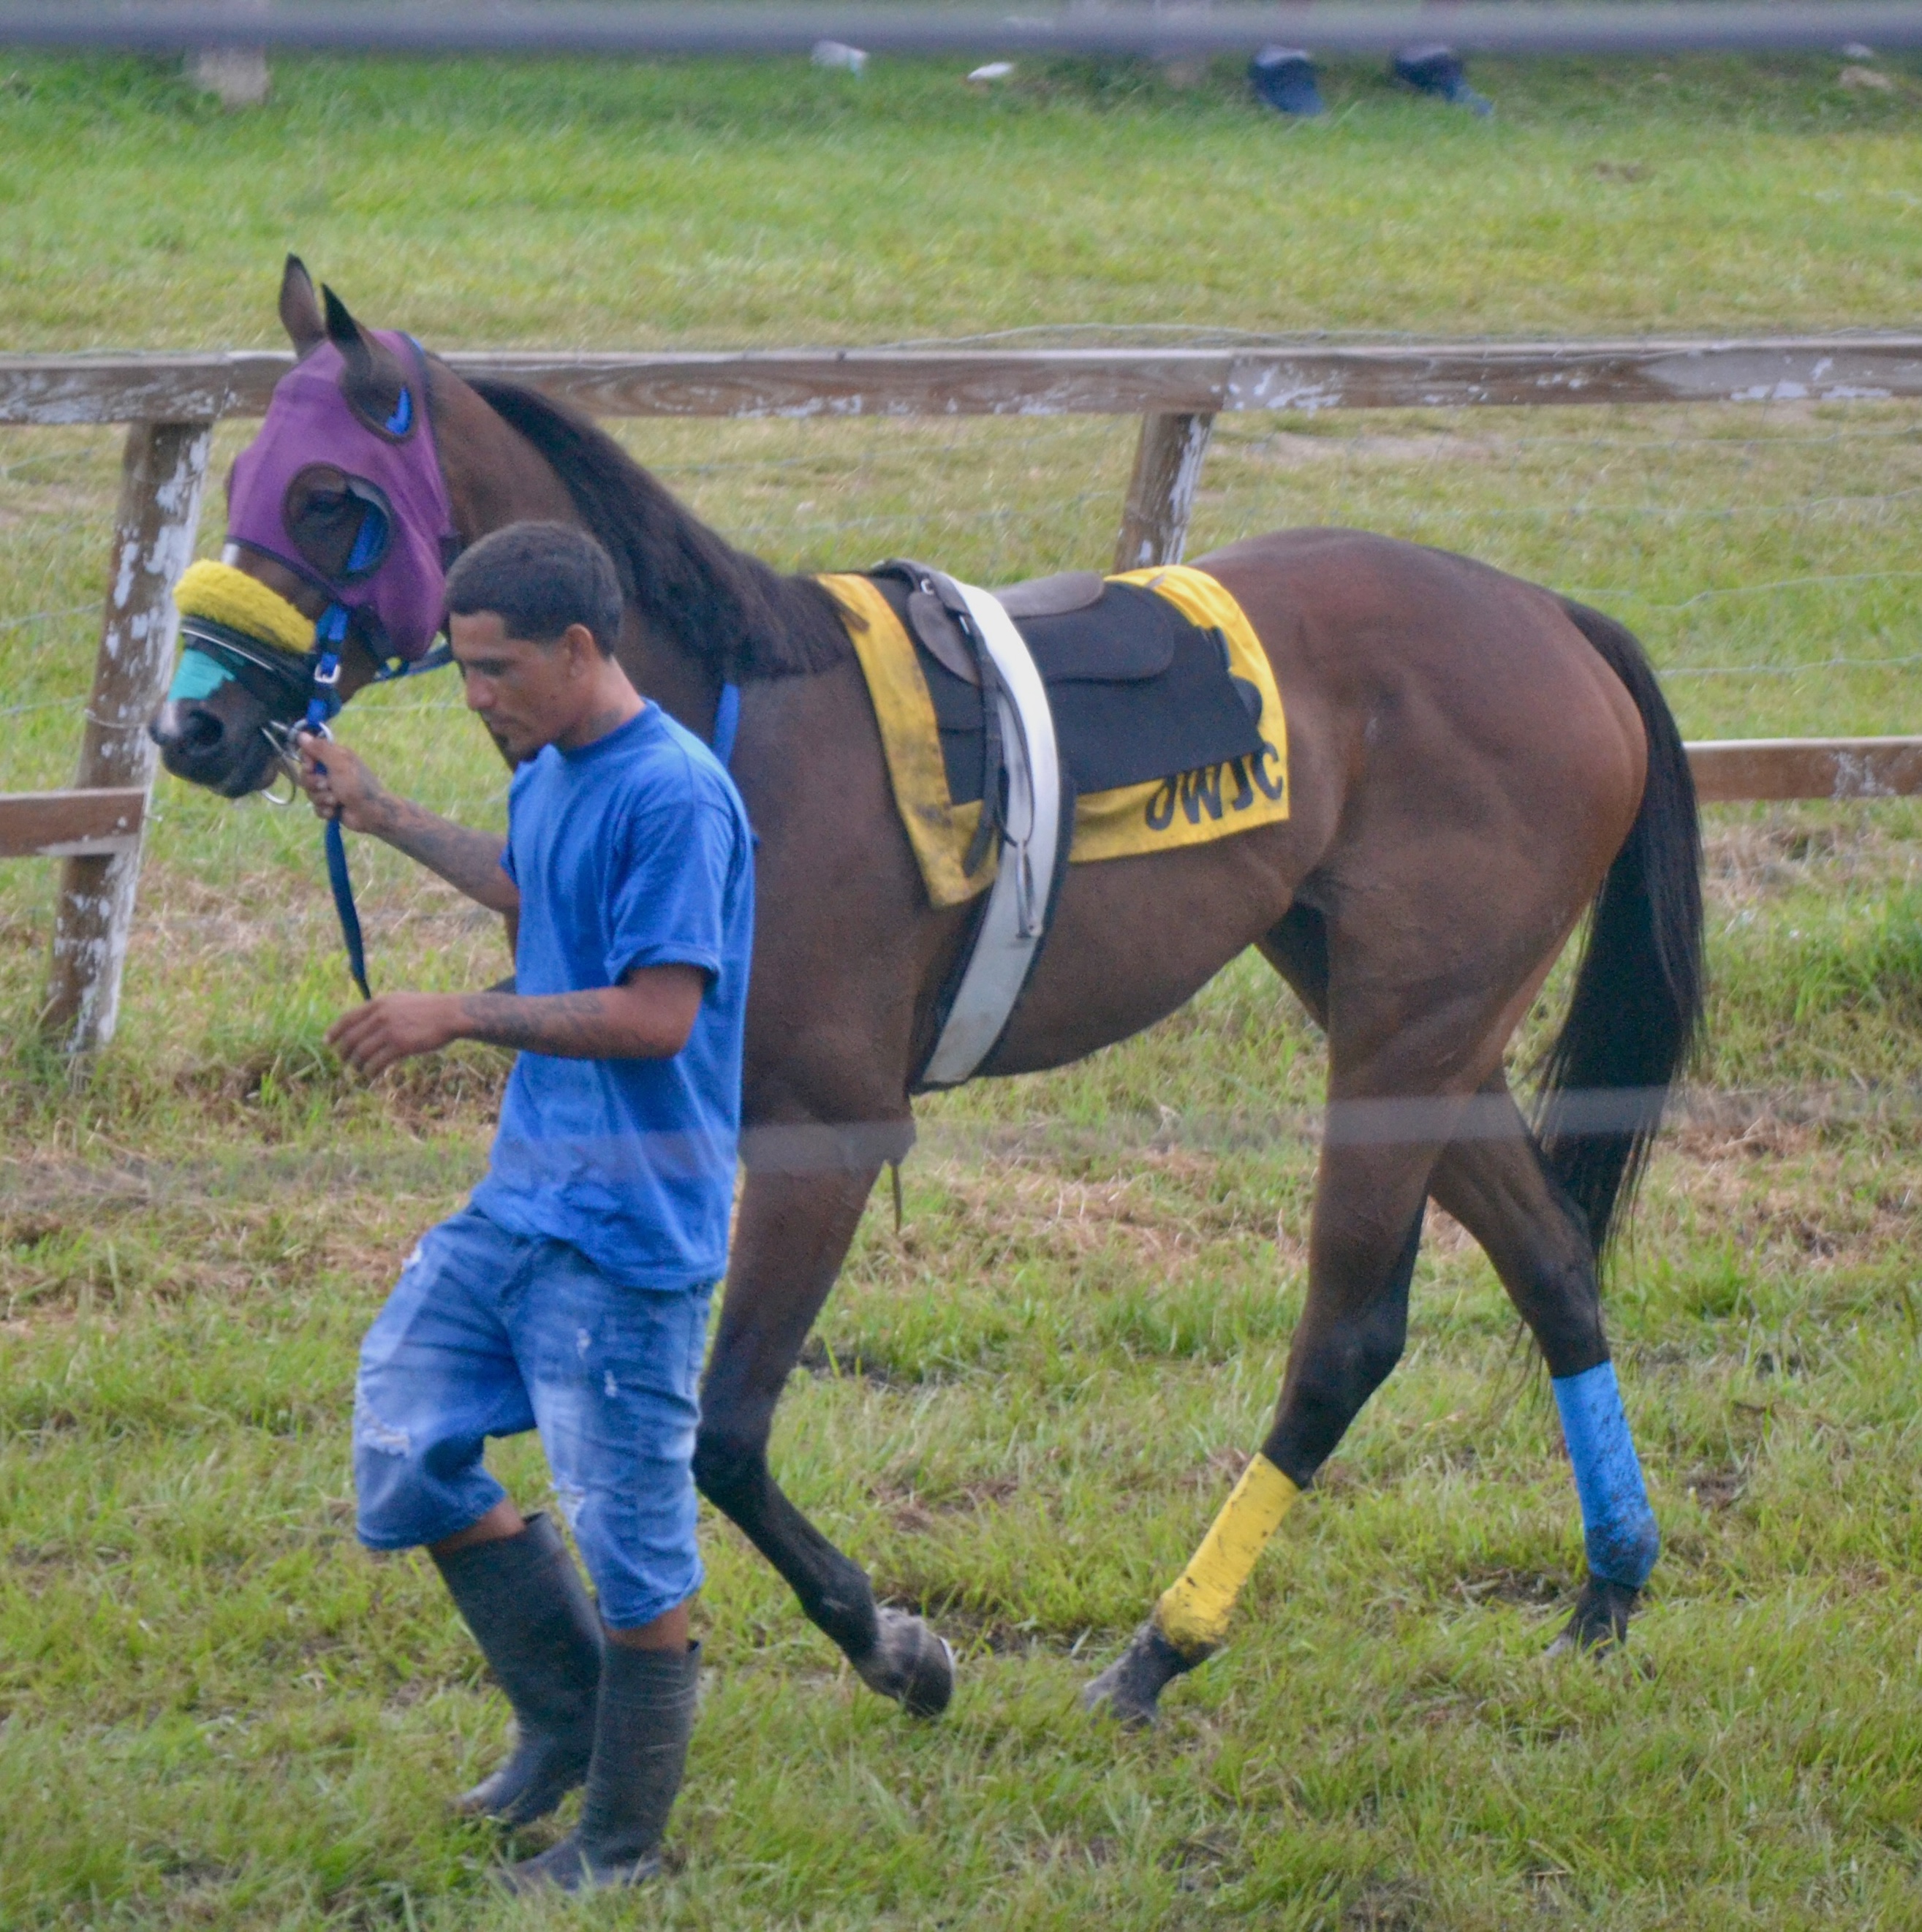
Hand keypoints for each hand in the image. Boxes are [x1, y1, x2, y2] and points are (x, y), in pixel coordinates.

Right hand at [296, 732, 386, 832]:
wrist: (371, 813)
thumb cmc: (356, 785)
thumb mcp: (339, 763)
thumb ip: (320, 749)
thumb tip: (302, 734)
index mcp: (335, 757)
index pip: (308, 755)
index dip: (307, 763)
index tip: (311, 767)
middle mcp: (331, 772)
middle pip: (306, 776)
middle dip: (314, 784)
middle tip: (328, 786)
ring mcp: (330, 790)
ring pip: (310, 793)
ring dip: (322, 798)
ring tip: (336, 800)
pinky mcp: (331, 806)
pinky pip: (316, 807)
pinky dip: (325, 810)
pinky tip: (335, 811)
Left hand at [326, 993, 463, 1075]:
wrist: (450, 1014)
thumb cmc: (429, 1010)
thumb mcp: (401, 1001)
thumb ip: (383, 1010)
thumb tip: (367, 1022)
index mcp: (379, 1003)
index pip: (347, 1018)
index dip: (334, 1032)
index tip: (327, 1042)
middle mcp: (380, 1016)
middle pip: (351, 1038)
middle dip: (343, 1053)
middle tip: (344, 1061)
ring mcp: (390, 1031)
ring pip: (361, 1053)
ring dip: (356, 1065)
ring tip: (359, 1071)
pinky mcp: (400, 1046)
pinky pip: (377, 1063)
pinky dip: (371, 1072)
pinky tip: (372, 1075)